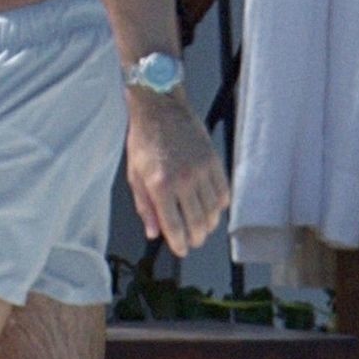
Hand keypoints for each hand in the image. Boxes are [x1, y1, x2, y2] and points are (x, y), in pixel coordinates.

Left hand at [125, 88, 229, 256]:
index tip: (181, 250)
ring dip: (209, 224)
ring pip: (213, 211)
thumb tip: (154, 233)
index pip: (175, 226)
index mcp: (160, 185)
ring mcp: (202, 170)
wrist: (160, 108)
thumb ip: (145, 207)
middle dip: (196, 237)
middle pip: (197, 223)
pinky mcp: (214, 161)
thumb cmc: (143, 141)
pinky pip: (223, 192)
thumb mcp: (135, 175)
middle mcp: (184, 180)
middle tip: (192, 240)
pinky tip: (212, 207)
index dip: (180, 244)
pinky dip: (220, 205)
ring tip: (202, 226)